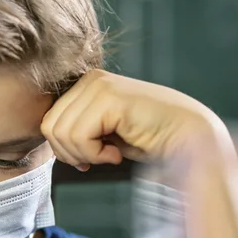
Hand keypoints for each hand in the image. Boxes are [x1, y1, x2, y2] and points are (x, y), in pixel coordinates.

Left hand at [41, 69, 224, 169]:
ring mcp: (99, 86)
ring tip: (112, 153)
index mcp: (86, 84)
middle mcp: (91, 79)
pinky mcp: (110, 99)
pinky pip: (79, 137)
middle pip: (49, 127)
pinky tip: (117, 153)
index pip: (48, 121)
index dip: (64, 148)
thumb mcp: (104, 132)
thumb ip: (77, 130)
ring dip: (86, 155)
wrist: (189, 138)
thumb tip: (51, 141)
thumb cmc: (150, 138)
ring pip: (61, 133)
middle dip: (71, 153)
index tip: (89, 158)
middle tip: (101, 158)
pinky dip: (96, 155)